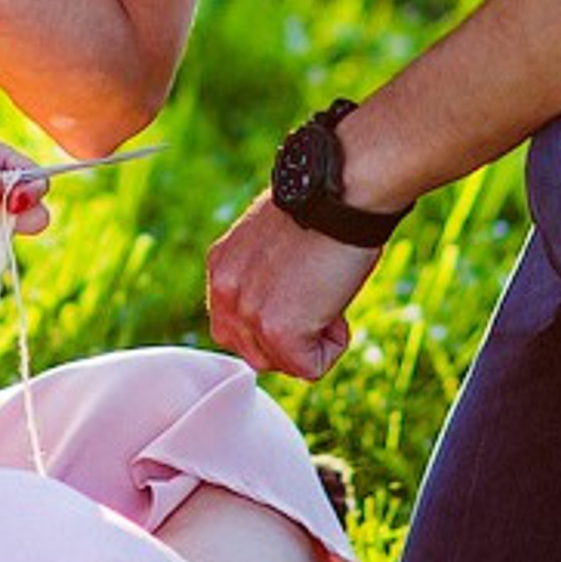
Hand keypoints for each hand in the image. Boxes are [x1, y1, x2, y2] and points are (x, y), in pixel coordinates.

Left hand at [205, 193, 378, 380]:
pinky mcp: (278, 332)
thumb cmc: (324, 209)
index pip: (237, 326)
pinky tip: (336, 304)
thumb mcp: (273, 245)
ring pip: (284, 363)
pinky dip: (333, 345)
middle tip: (316, 293)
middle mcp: (224, 292)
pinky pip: (310, 369)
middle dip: (291, 338)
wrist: (339, 193)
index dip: (276, 319)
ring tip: (325, 292)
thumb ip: (263, 279)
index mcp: (221, 268)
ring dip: (313, 340)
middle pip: (255, 352)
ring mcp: (248, 313)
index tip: (300, 289)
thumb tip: (283, 305)